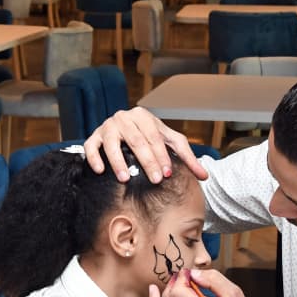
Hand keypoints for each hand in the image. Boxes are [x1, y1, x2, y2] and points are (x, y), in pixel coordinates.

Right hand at [83, 107, 207, 183]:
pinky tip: (100, 171)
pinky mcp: (94, 136)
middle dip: (146, 161)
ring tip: (125, 179)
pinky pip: (91, 147)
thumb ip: (186, 157)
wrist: (123, 130)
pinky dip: (95, 158)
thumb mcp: (169, 143)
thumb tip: (204, 176)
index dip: (161, 155)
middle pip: (136, 140)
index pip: (154, 136)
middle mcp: (124, 118)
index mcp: (143, 116)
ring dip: (118, 162)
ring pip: (112, 143)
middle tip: (154, 180)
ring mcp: (108, 126)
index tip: (167, 174)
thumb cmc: (149, 138)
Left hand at [148, 268, 262, 296]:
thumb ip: (215, 280)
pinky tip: (155, 295)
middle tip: (184, 277)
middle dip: (175, 282)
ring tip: (173, 283)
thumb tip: (195, 274)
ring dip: (167, 291)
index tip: (189, 273)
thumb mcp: (236, 296)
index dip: (181, 277)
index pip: (179, 290)